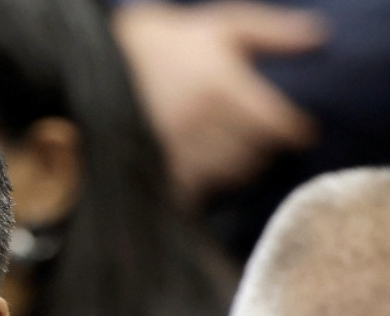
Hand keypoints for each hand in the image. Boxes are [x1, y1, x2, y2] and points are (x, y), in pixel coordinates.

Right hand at [113, 1, 326, 203]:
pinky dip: (206, 184)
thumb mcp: (220, 25)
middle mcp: (198, 120)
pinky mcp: (153, 166)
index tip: (299, 133)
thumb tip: (318, 38)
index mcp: (220, 84)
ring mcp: (173, 147)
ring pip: (226, 175)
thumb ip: (271, 31)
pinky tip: (204, 169)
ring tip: (234, 154)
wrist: (99, 62)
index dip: (294, 132)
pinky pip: (194, 189)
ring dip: (237, 168)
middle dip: (265, 150)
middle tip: (263, 143)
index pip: (276, 125)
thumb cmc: (168, 41)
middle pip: (254, 155)